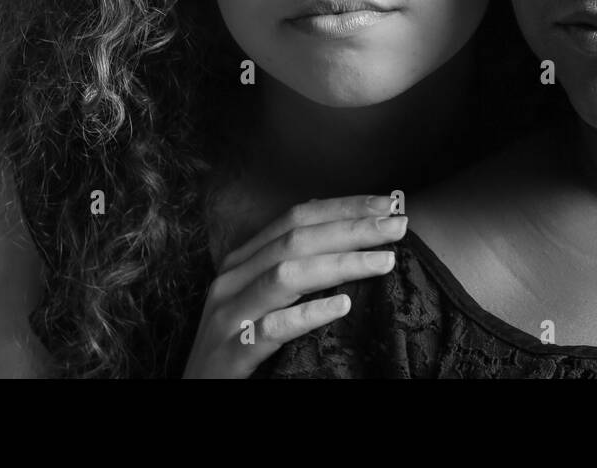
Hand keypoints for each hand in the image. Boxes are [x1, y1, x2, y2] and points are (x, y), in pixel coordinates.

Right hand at [181, 194, 407, 377]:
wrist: (196, 393)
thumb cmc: (238, 343)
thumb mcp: (262, 299)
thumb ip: (294, 270)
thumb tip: (351, 240)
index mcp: (242, 261)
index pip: (296, 218)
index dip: (344, 206)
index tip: (390, 203)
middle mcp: (232, 280)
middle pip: (296, 240)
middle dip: (352, 228)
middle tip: (399, 225)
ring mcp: (228, 316)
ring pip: (286, 276)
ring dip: (341, 263)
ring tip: (385, 261)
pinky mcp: (230, 354)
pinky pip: (272, 329)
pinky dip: (308, 314)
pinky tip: (343, 305)